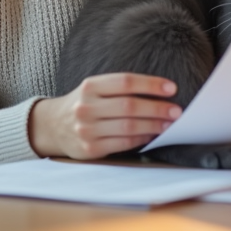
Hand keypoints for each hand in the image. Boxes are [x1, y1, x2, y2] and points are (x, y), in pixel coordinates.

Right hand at [29, 73, 181, 159]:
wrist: (53, 126)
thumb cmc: (84, 103)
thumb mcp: (95, 89)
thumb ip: (120, 89)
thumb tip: (160, 92)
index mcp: (90, 86)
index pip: (125, 82)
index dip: (150, 84)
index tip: (171, 88)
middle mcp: (86, 106)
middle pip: (129, 106)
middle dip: (157, 108)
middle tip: (176, 111)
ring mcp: (86, 129)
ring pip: (128, 127)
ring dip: (153, 126)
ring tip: (169, 124)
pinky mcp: (89, 149)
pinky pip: (122, 143)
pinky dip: (141, 139)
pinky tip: (152, 135)